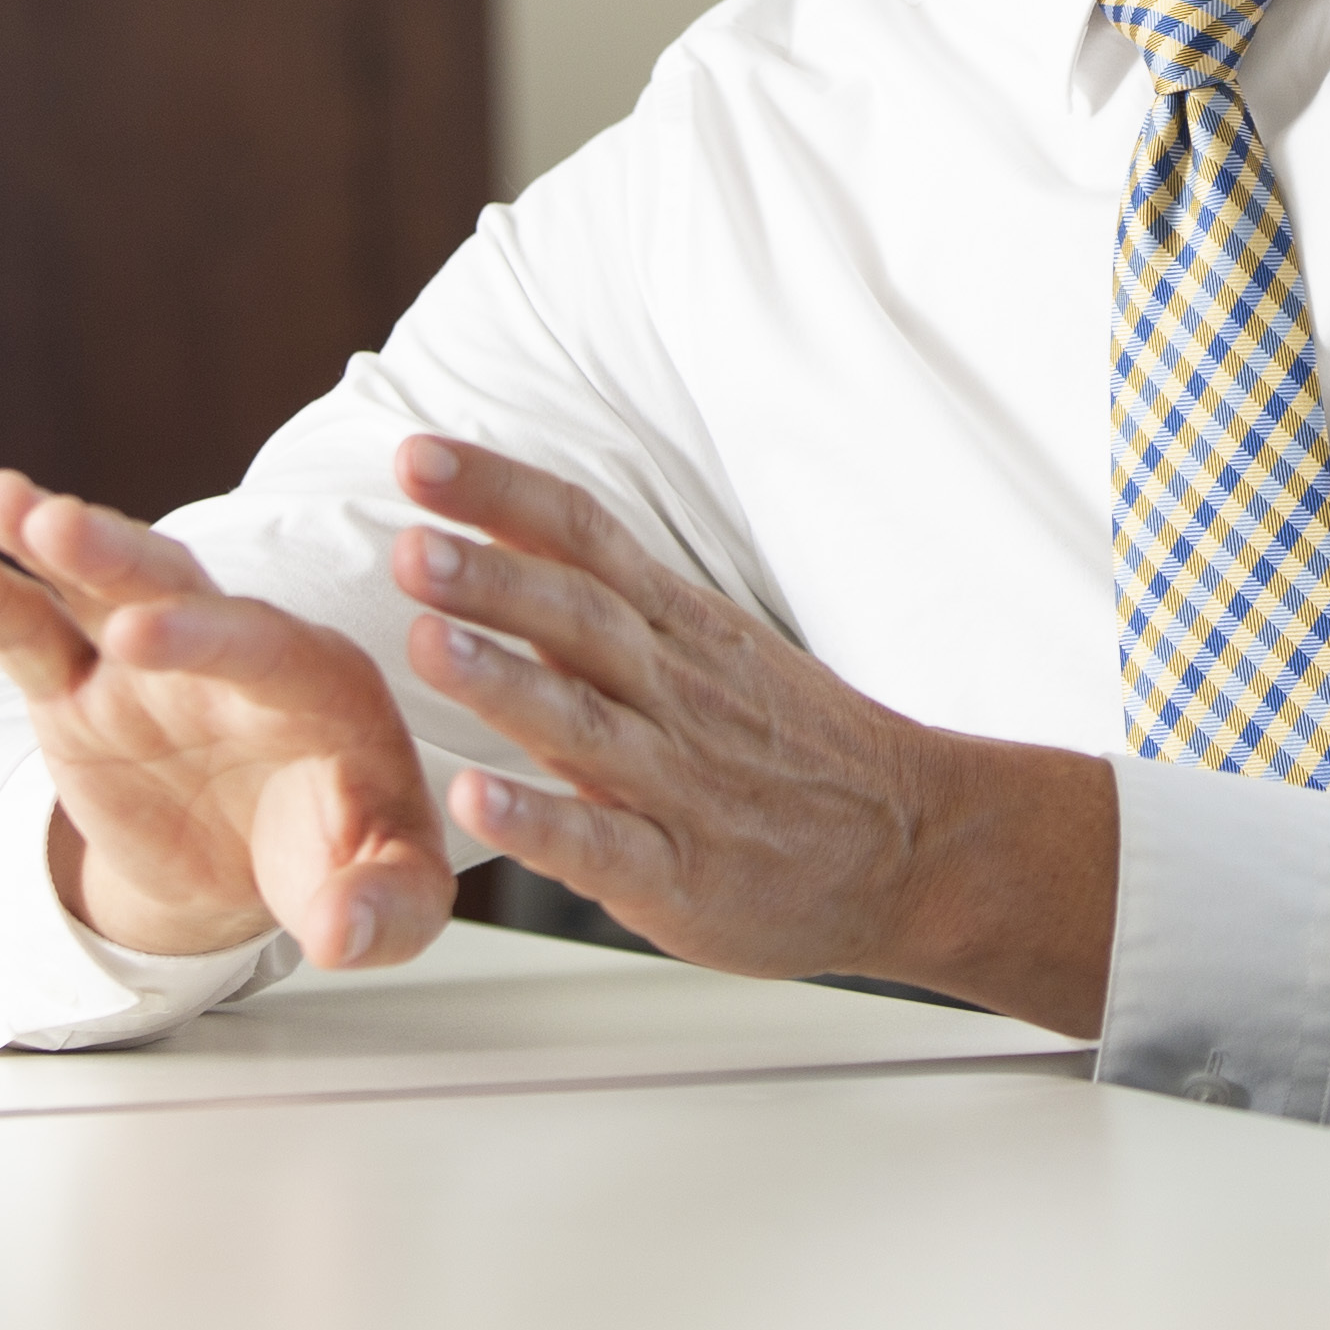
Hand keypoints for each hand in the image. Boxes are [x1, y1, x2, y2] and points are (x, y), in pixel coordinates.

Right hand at [0, 469, 453, 974]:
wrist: (273, 861)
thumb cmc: (347, 863)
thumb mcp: (392, 899)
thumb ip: (382, 910)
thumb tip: (338, 936)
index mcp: (323, 685)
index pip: (265, 649)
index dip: (203, 639)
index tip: (134, 637)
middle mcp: (236, 651)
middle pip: (180, 588)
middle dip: (119, 558)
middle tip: (58, 527)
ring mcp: (151, 664)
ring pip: (103, 587)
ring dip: (54, 541)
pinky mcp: (83, 690)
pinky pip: (32, 635)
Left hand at [382, 435, 1118, 1033]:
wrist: (916, 842)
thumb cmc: (799, 746)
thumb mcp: (717, 643)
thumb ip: (614, 599)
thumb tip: (503, 531)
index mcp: (679, 628)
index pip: (584, 536)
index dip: (500, 492)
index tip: (418, 455)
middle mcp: (675, 692)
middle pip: (578, 618)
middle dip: (491, 577)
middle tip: (412, 541)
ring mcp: (678, 783)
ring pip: (582, 722)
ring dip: (502, 680)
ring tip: (426, 641)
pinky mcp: (680, 874)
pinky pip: (602, 844)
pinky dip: (539, 821)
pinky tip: (477, 799)